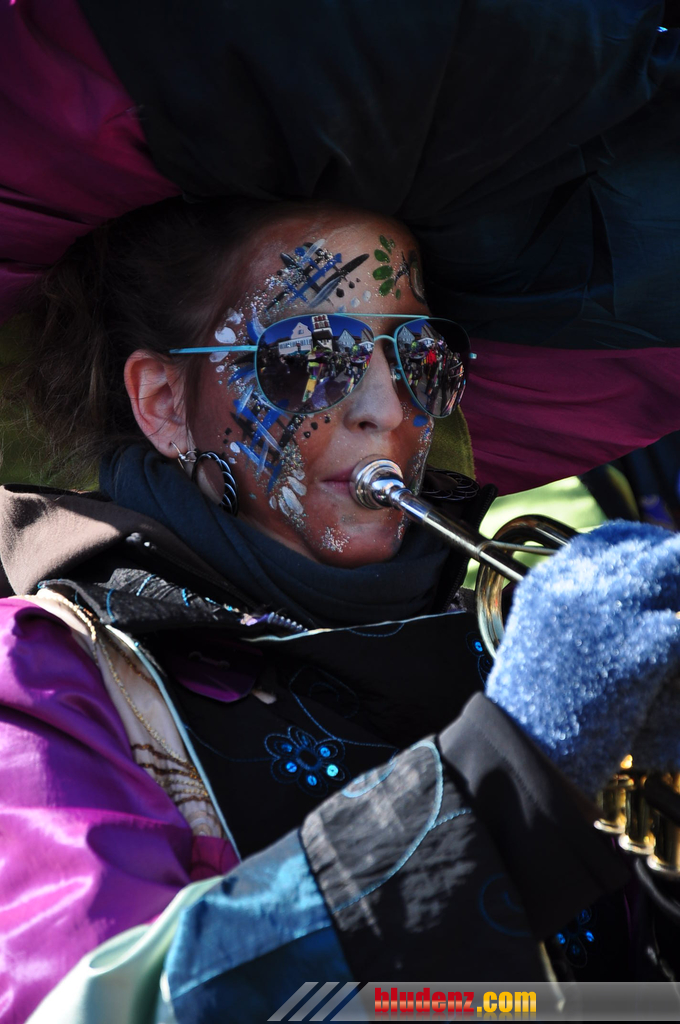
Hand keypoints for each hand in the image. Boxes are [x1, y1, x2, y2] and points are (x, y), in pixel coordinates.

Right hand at [485, 521, 679, 795]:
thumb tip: (610, 606)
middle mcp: (578, 586)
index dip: (641, 544)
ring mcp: (609, 613)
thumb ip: (569, 611)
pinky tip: (678, 650)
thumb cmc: (529, 710)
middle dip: (671, 564)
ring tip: (676, 621)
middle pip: (645, 551)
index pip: (607, 540)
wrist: (522, 748)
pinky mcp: (638, 646)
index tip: (658, 554)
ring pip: (670, 570)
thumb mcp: (535, 640)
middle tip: (678, 583)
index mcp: (549, 582)